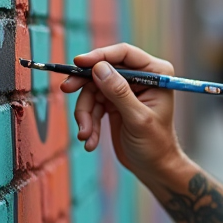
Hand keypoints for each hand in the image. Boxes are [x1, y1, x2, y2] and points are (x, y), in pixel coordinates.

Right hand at [60, 43, 185, 181]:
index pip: (124, 54)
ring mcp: (125, 90)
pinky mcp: (113, 104)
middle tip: (66, 90)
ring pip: (93, 90)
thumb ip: (119, 93)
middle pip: (103, 70)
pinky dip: (89, 122)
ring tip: (86, 135)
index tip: (79, 63)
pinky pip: (92, 105)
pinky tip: (90, 141)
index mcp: (156, 73)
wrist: (153, 168)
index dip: (100, 56)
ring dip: (85, 114)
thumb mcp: (138, 119)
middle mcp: (140, 78)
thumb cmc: (155, 145)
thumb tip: (99, 68)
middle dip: (85, 85)